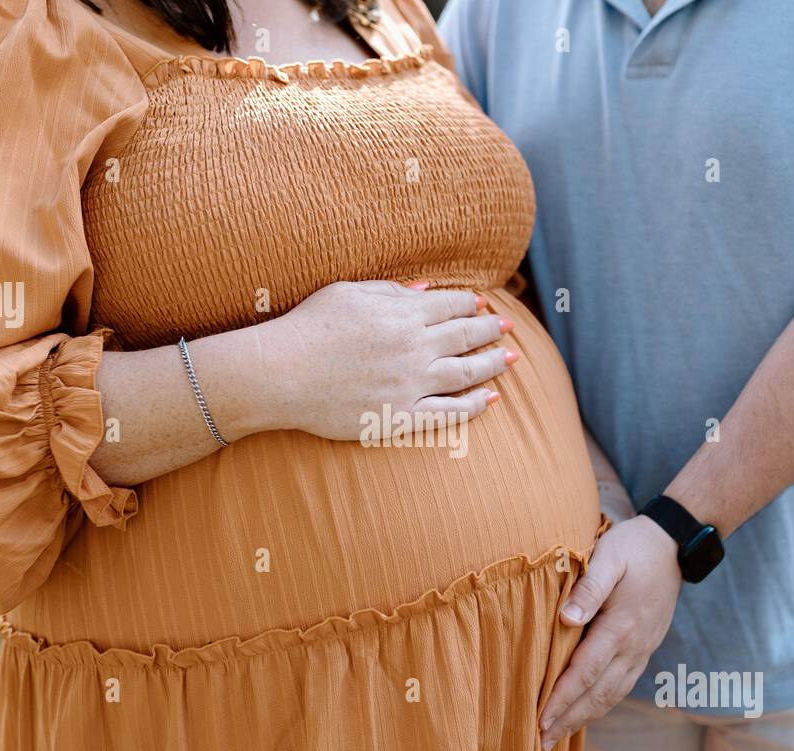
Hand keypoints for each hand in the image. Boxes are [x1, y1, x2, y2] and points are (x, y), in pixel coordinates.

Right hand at [257, 280, 516, 439]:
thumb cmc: (308, 328)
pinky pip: (447, 413)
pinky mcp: (400, 416)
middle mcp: (414, 347)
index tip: (483, 305)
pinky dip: (473, 405)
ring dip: (493, 364)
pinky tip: (489, 399)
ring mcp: (410, 384)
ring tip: (512, 358)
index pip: (452, 305)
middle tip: (508, 328)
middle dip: (492, 329)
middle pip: (466, 336)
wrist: (281, 373)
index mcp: (402, 312)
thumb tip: (427, 290)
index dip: (472, 304)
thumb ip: (391, 290)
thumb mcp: (348, 292)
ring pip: (466, 373)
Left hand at [539, 515, 681, 750]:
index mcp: (621, 626)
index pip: (584, 672)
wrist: (673, 545)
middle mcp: (634, 646)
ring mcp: (642, 650)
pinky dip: (601, 704)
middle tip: (540, 742)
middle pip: (597, 693)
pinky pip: (622, 685)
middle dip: (568, 719)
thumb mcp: (608, 557)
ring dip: (584, 717)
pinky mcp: (645, 649)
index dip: (561, 698)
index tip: (539, 719)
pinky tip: (585, 712)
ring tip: (557, 736)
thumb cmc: (633, 547)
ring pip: (611, 695)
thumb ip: (588, 588)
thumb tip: (565, 619)